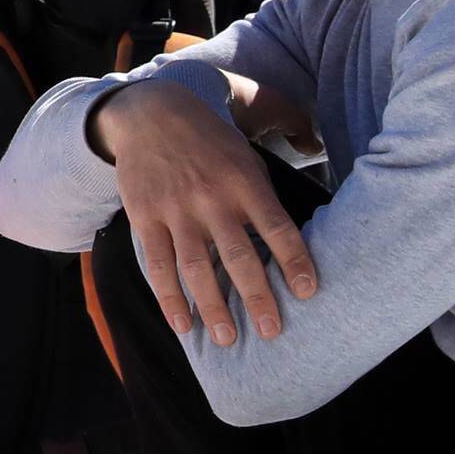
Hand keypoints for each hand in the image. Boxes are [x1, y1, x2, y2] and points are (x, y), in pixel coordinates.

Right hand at [99, 79, 320, 348]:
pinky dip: (169, 298)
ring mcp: (176, 210)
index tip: (308, 293)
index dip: (294, 261)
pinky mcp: (146, 217)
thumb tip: (305, 191)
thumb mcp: (248, 148)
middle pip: (238, 256)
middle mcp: (212, 198)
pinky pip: (158, 264)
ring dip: (213, 307)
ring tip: (227, 340)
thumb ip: (270, 186)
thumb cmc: (209, 139)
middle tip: (271, 332)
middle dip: (257, 298)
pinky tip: (182, 324)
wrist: (151, 113)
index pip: (277, 226)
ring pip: (197, 267)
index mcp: (244, 181)